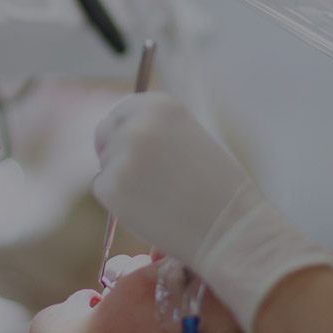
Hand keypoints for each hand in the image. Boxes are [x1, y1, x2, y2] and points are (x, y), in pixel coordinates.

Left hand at [93, 93, 332, 332]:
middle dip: (115, 151)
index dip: (125, 130)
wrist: (230, 227)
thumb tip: (122, 135)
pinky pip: (103, 190)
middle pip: (106, 131)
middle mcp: (137, 123)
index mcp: (160, 105)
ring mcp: (121, 154)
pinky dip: (119, 203)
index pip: (123, 110)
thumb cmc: (218, 188)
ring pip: (105, 164)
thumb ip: (157, 132)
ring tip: (160, 197)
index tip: (133, 148)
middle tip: (138, 178)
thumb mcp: (190, 138)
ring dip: (121, 179)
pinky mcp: (110, 186)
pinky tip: (150, 210)